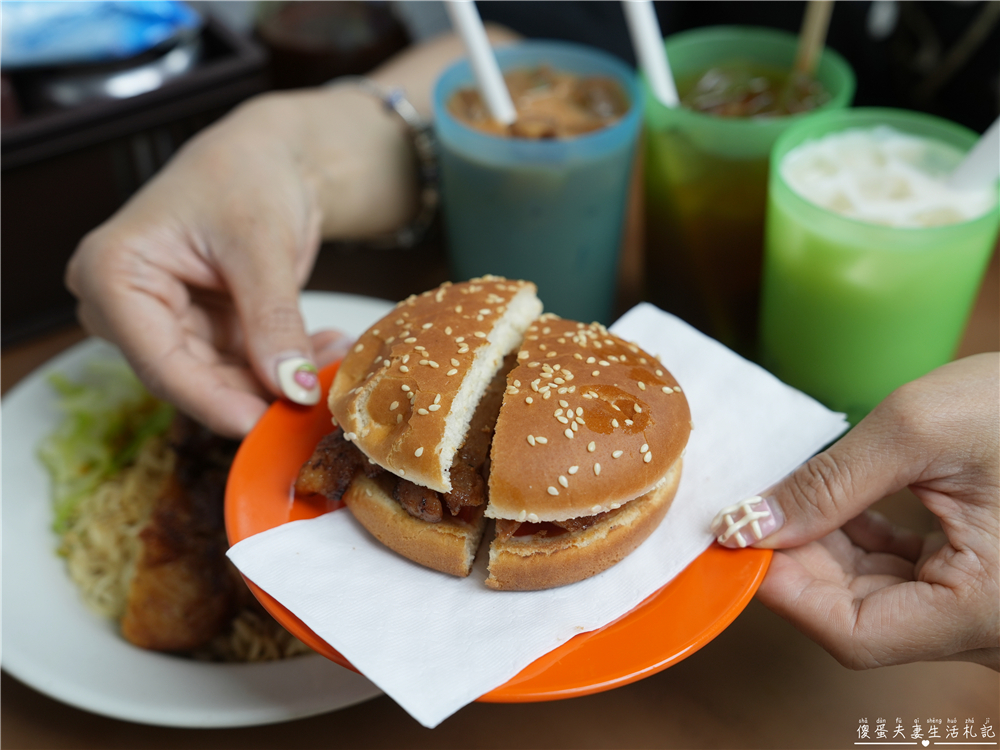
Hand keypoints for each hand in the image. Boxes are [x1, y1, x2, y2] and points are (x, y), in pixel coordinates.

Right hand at [65, 88, 413, 437]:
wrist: (270, 154)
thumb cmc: (247, 172)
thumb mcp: (261, 244)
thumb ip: (273, 318)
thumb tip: (291, 387)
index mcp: (112, 273)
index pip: (158, 360)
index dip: (213, 399)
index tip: (262, 425)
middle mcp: (127, 305)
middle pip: (189, 377)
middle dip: (255, 393)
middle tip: (316, 402)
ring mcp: (165, 320)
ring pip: (222, 379)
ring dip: (280, 380)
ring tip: (337, 363)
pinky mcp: (202, 329)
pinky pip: (243, 366)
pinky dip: (286, 365)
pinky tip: (329, 352)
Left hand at [711, 353, 998, 669]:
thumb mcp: (918, 431)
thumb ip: (828, 484)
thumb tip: (751, 524)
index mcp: (984, 610)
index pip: (854, 633)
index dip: (785, 591)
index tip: (737, 544)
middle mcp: (988, 626)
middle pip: (860, 617)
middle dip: (798, 564)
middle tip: (750, 515)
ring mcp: (984, 605)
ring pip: (877, 598)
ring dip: (823, 552)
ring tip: (784, 504)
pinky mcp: (980, 578)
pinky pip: (905, 577)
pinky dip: (859, 545)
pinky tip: (832, 508)